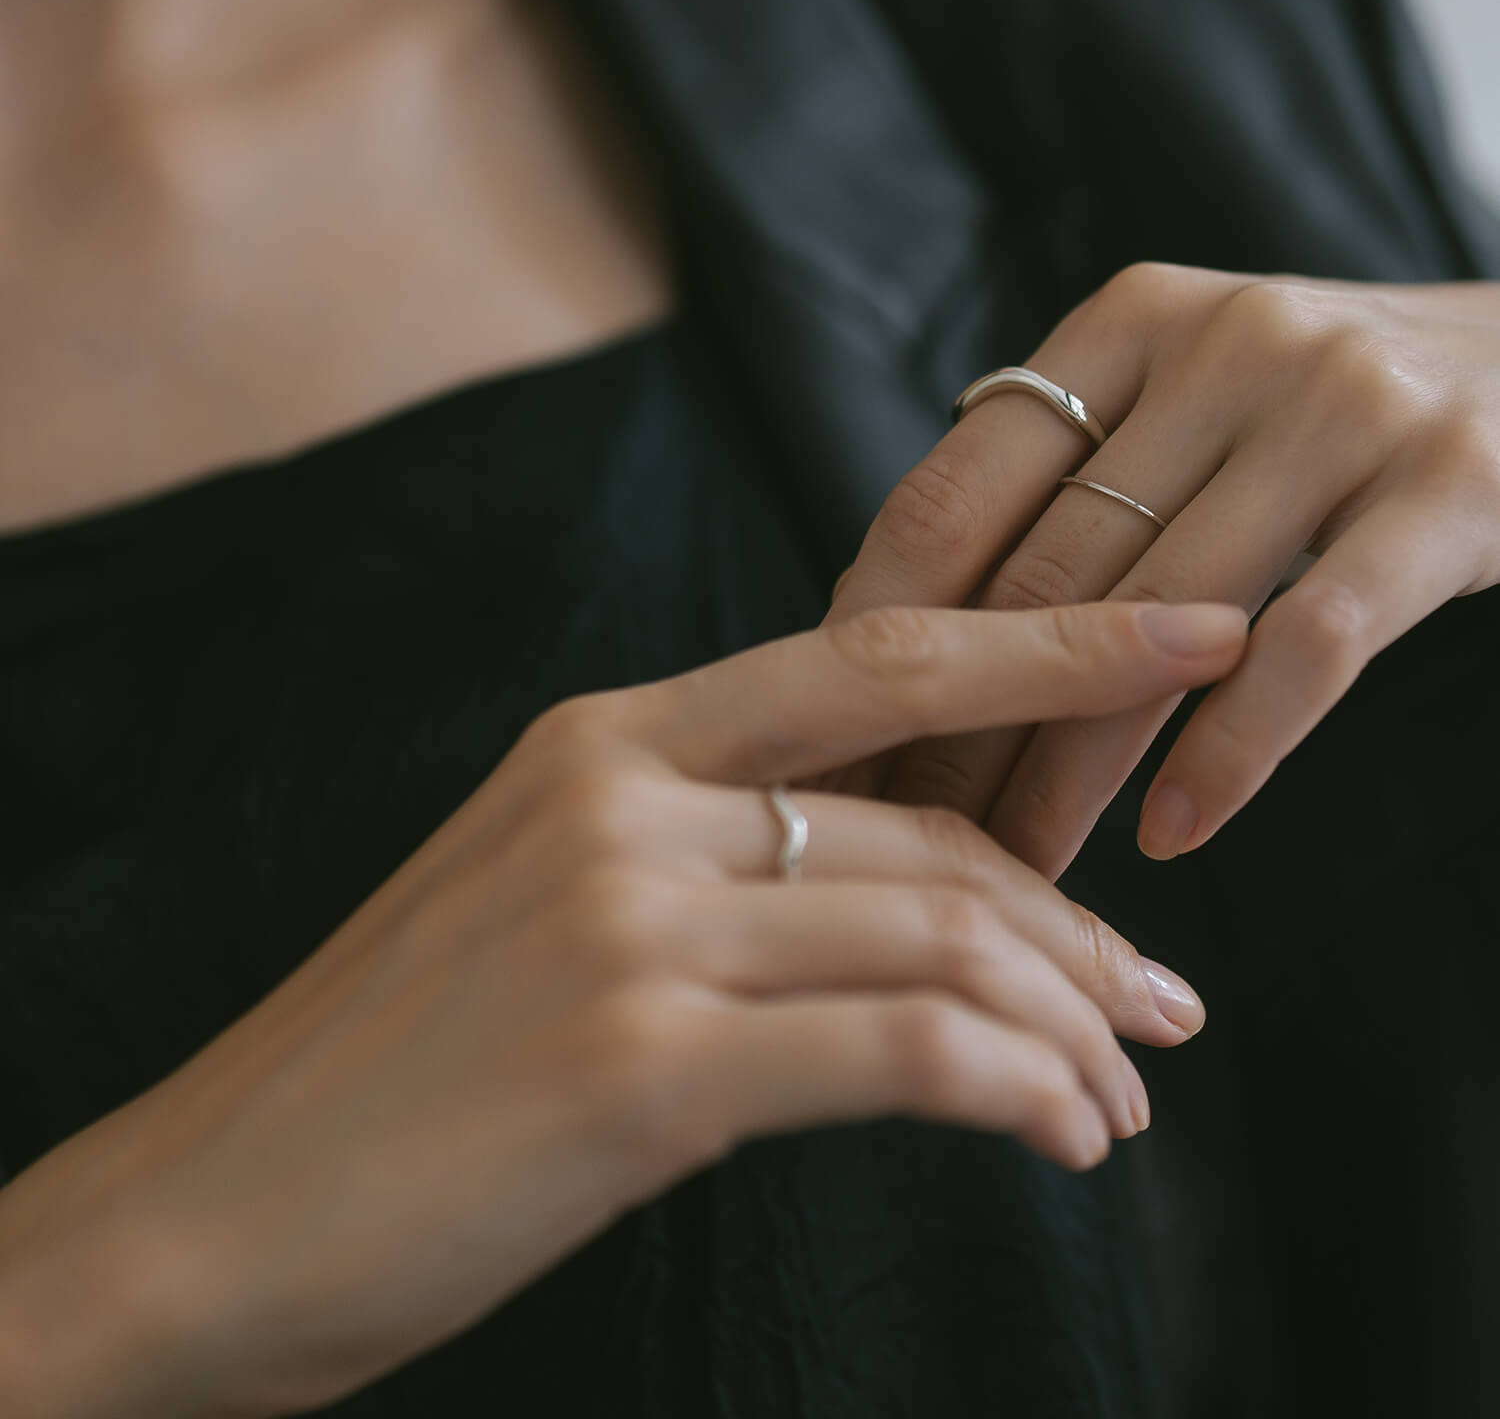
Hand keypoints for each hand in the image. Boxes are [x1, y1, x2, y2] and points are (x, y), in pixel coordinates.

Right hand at [0, 600, 1238, 1417]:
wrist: (209, 1210)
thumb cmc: (396, 1067)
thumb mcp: (548, 904)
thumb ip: (703, 856)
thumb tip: (897, 889)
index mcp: (604, 738)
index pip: (876, 656)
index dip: (1051, 643)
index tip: (1188, 636)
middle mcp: (619, 798)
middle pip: (931, 825)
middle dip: (1083, 920)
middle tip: (1167, 1008)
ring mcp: (624, 924)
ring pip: (939, 934)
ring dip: (1067, 1026)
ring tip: (1116, 1104)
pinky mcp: (635, 1065)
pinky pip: (901, 1050)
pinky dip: (1014, 1089)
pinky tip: (1055, 1140)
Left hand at [827, 264, 1499, 877]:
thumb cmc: (1337, 405)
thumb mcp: (1196, 387)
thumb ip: (1074, 465)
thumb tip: (896, 611)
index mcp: (1133, 319)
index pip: (956, 490)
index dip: (880, 629)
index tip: (840, 741)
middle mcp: (1227, 341)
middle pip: (1044, 574)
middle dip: (963, 727)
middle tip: (913, 835)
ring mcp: (1345, 406)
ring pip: (1157, 624)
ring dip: (1074, 770)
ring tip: (1024, 869)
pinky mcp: (1453, 485)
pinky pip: (1309, 646)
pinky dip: (1230, 752)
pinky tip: (1173, 834)